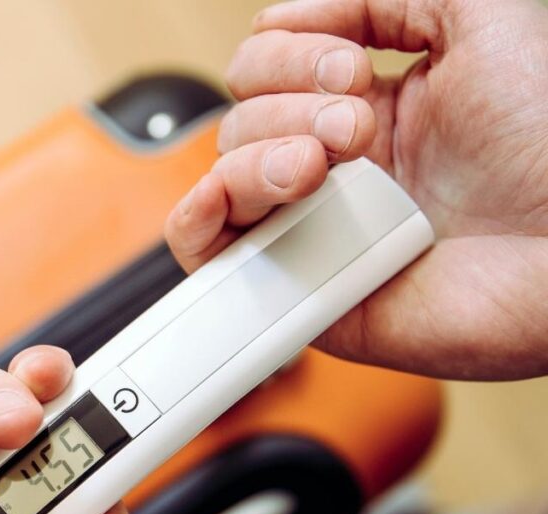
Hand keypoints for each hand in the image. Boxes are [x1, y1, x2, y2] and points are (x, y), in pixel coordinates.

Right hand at [165, 0, 547, 380]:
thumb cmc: (547, 149)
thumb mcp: (483, 23)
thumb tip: (298, 10)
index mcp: (370, 108)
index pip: (270, 63)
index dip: (293, 50)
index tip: (357, 67)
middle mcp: (333, 170)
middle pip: (241, 114)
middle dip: (289, 103)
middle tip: (359, 129)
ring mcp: (311, 227)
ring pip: (221, 172)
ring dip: (261, 152)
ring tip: (325, 167)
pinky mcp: (295, 287)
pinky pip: (206, 251)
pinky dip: (197, 213)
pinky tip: (235, 194)